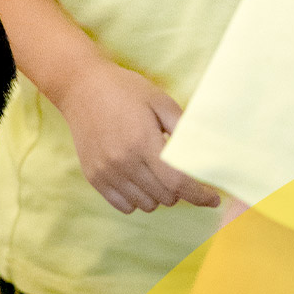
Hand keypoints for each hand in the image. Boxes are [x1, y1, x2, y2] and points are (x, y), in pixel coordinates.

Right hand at [51, 65, 221, 212]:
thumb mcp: (161, 101)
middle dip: (180, 190)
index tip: (213, 198)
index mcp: (143, 142)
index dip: (200, 195)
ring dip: (159, 195)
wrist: (80, 88)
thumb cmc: (125, 91)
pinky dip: (137, 200)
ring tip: (158, 176)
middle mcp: (123, 162)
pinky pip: (123, 205)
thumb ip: (183, 129)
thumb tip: (204, 156)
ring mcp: (106, 171)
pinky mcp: (93, 177)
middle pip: (165, 196)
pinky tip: (140, 183)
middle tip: (180, 174)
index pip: (178, 182)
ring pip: (146, 205)